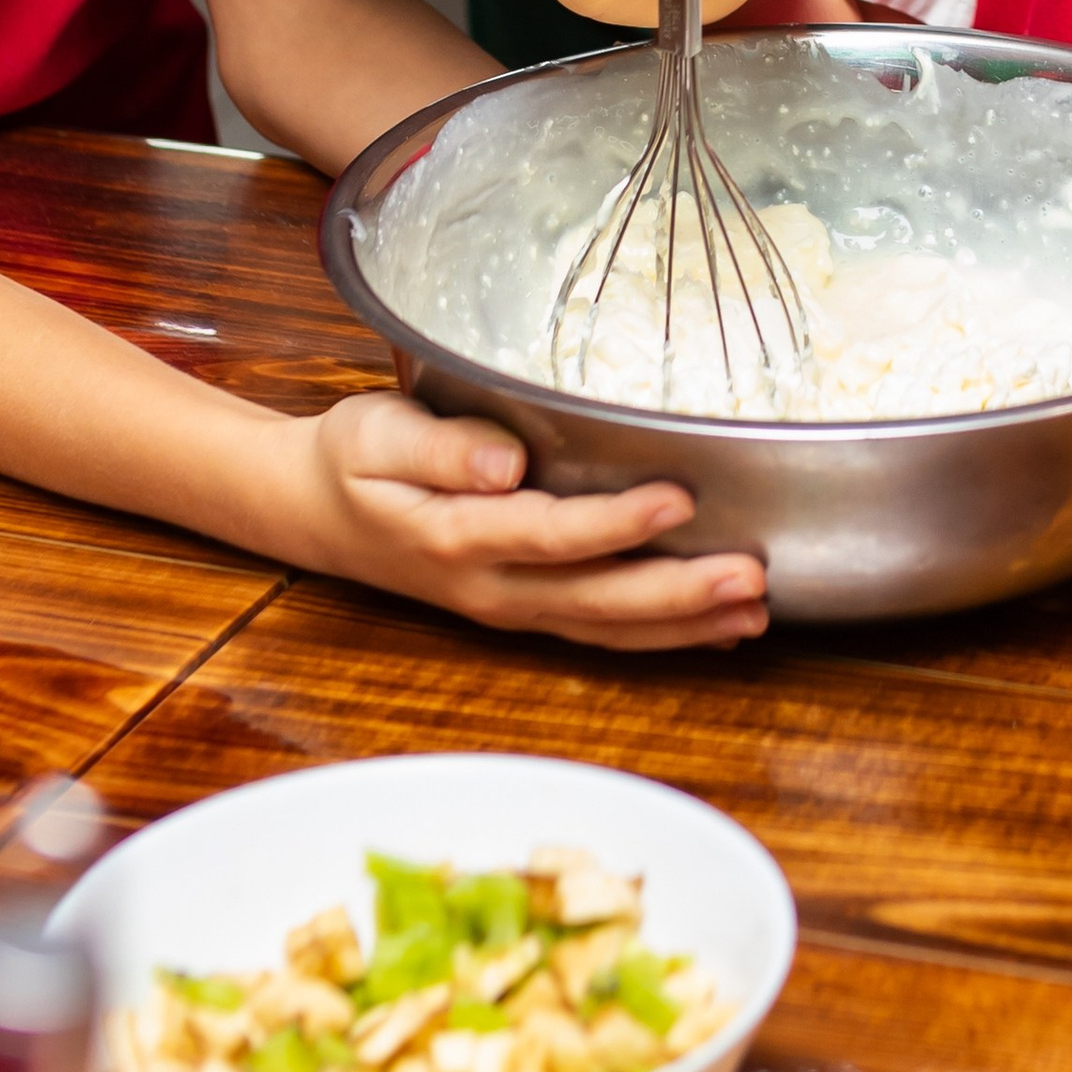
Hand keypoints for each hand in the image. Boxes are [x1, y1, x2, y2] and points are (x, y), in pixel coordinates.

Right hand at [279, 392, 768, 646]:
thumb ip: (442, 448)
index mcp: (456, 538)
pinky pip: (599, 633)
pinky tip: (717, 629)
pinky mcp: (525, 608)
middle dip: (678, 594)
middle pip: (595, 599)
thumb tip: (505, 464)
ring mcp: (510, 606)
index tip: (680, 497)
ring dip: (684, 625)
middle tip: (752, 577)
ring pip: (607, 628)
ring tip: (756, 612)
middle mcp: (491, 587)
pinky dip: (661, 637)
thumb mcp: (376, 434)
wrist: (315, 511)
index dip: (616, 523)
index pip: (550, 534)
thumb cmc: (353, 458)